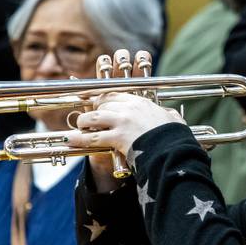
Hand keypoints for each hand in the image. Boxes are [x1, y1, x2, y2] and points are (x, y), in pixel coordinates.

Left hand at [68, 93, 184, 159]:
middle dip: (93, 112)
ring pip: (94, 117)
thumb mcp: (173, 120)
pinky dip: (79, 138)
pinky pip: (93, 137)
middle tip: (88, 120)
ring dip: (83, 123)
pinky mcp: (118, 137)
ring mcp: (122, 122)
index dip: (101, 100)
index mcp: (141, 102)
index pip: (114, 95)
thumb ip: (169, 115)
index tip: (96, 103)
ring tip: (77, 128)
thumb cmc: (175, 137)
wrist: (173, 149)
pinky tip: (70, 139)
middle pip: (102, 105)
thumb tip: (173, 115)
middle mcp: (129, 108)